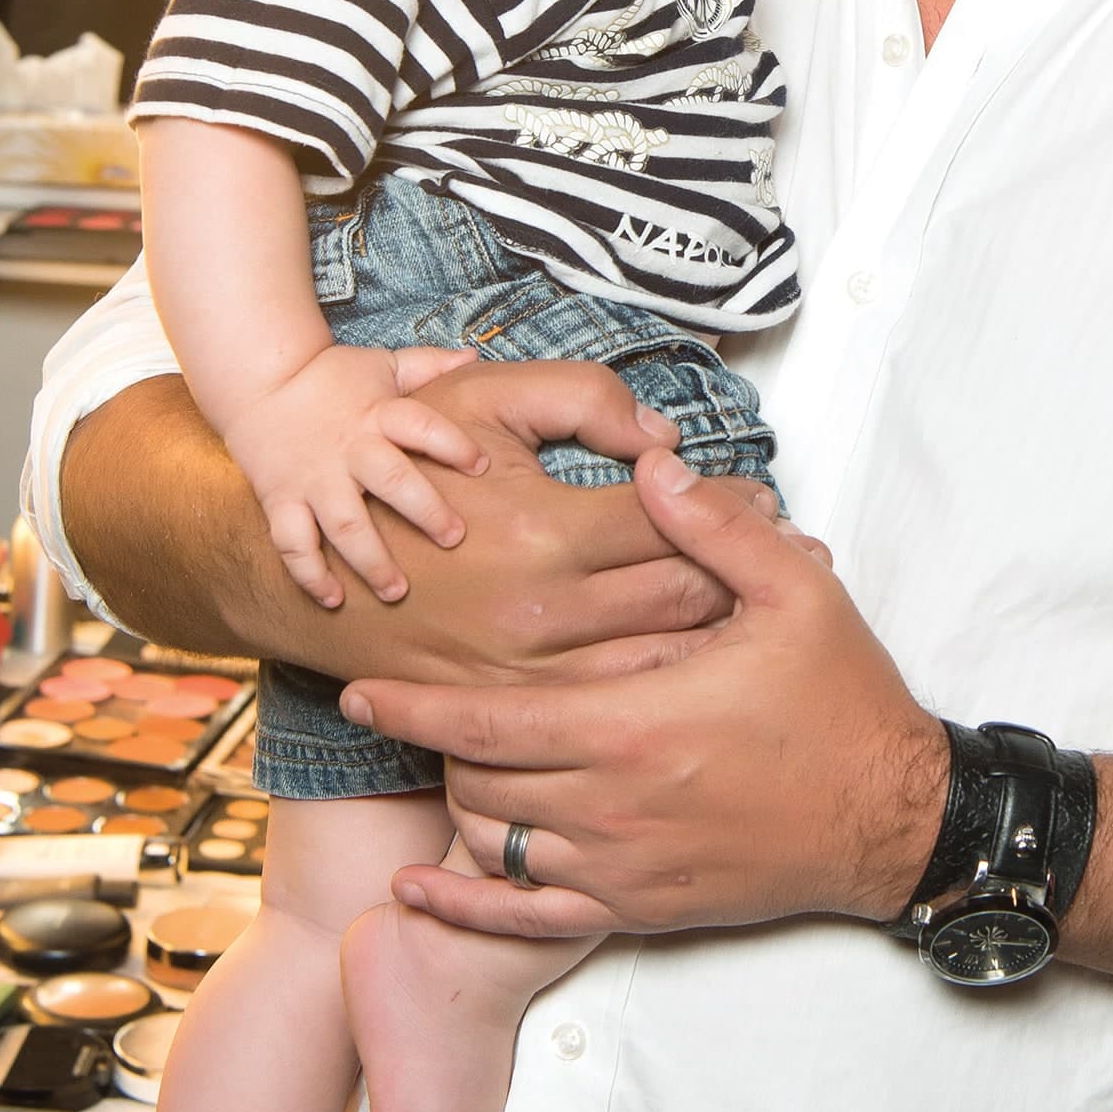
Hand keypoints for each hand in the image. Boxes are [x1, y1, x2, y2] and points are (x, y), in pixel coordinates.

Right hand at [223, 344, 487, 606]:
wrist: (257, 381)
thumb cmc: (331, 378)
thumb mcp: (381, 365)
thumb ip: (427, 366)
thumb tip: (474, 356)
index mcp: (379, 414)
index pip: (422, 425)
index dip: (453, 444)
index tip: (482, 466)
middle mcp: (349, 449)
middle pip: (391, 481)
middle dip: (425, 511)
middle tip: (454, 539)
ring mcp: (313, 479)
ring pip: (344, 525)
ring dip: (371, 561)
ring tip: (397, 592)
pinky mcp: (281, 500)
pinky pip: (293, 543)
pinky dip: (310, 574)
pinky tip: (334, 600)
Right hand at [277, 353, 780, 684]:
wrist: (314, 567)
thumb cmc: (407, 465)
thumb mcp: (485, 399)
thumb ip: (586, 397)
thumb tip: (668, 438)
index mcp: (542, 533)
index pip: (676, 521)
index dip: (734, 505)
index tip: (767, 499)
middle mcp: (540, 616)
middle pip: (684, 598)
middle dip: (751, 574)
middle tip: (797, 554)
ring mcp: (526, 676)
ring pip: (661, 664)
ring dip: (725, 637)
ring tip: (767, 608)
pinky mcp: (512, 713)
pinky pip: (614, 709)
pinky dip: (671, 685)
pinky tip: (705, 662)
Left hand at [338, 447, 946, 943]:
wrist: (892, 817)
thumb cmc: (844, 706)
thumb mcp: (795, 596)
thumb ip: (713, 529)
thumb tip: (651, 467)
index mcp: (633, 724)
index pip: (486, 721)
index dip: (412, 706)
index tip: (362, 687)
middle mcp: (611, 804)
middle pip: (476, 779)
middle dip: (438, 743)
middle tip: (425, 705)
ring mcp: (620, 865)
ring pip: (491, 843)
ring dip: (460, 802)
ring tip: (455, 759)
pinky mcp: (638, 907)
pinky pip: (526, 919)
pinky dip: (463, 905)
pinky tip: (422, 887)